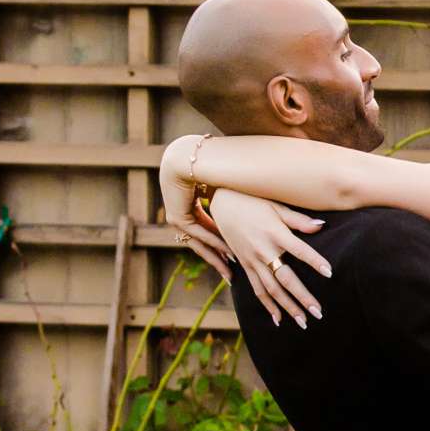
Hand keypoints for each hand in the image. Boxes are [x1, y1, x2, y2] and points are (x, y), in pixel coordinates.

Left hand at [160, 158, 231, 283]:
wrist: (189, 155)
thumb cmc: (209, 164)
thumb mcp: (221, 188)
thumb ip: (230, 200)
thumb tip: (252, 202)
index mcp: (189, 207)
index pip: (207, 232)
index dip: (221, 247)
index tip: (234, 260)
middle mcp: (182, 215)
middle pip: (202, 243)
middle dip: (218, 260)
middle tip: (232, 275)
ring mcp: (177, 217)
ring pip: (200, 243)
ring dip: (216, 258)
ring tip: (231, 272)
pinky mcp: (177, 218)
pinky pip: (199, 235)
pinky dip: (214, 243)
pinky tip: (228, 254)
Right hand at [205, 188, 331, 326]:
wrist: (221, 203)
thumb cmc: (253, 201)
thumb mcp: (276, 206)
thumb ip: (298, 220)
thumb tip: (321, 226)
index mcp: (275, 233)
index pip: (300, 250)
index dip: (315, 261)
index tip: (330, 273)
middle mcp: (264, 250)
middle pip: (286, 279)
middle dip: (302, 298)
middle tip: (318, 313)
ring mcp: (253, 260)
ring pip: (271, 289)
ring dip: (287, 307)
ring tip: (303, 322)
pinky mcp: (245, 265)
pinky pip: (257, 289)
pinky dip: (267, 305)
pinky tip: (278, 319)